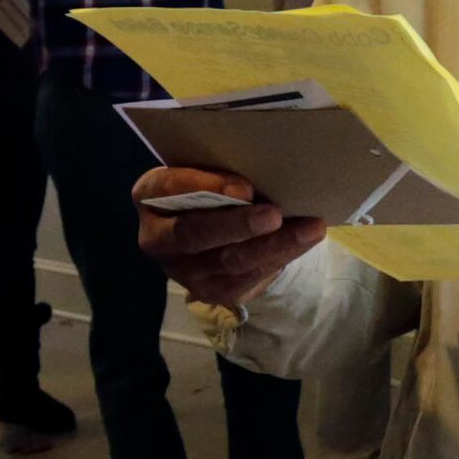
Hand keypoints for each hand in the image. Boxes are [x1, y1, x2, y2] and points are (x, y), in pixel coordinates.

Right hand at [134, 167, 323, 306]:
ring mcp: (182, 270)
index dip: (203, 186)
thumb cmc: (212, 185)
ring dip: (273, 245)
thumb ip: (221, 168)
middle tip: (275, 214)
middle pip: (194, 234)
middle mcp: (157, 237)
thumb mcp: (208, 170)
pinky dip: (279, 258)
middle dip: (238, 225)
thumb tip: (263, 169)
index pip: (168, 188)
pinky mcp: (211, 291)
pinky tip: (304, 243)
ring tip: (308, 229)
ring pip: (229, 262)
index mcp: (149, 195)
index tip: (243, 187)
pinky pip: (247, 279)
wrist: (215, 228)